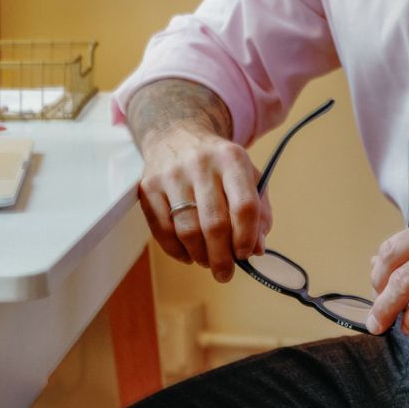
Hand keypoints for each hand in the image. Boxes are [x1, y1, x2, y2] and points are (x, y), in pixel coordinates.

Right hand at [137, 122, 271, 282]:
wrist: (177, 135)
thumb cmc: (219, 165)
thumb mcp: (248, 177)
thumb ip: (260, 212)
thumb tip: (257, 249)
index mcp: (232, 159)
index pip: (245, 206)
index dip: (247, 237)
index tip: (246, 253)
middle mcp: (201, 163)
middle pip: (214, 224)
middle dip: (222, 257)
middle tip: (226, 272)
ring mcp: (171, 175)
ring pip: (187, 231)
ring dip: (200, 255)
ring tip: (207, 260)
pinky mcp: (148, 187)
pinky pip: (162, 230)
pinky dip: (177, 250)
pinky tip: (188, 253)